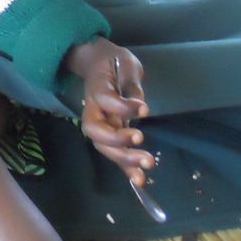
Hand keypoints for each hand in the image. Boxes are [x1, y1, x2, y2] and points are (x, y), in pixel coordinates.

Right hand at [65, 37, 153, 185]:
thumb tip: (139, 106)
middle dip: (117, 140)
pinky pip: (114, 152)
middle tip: (140, 139)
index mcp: (97, 88)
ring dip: (123, 158)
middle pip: (96, 131)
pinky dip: (125, 168)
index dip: (122, 107)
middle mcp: (93, 109)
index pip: (105, 100)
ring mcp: (100, 122)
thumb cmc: (113, 61)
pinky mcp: (109, 132)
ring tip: (147, 163)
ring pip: (103, 145)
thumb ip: (131, 84)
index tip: (144, 108)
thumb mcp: (126, 63)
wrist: (97, 62)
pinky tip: (140, 179)